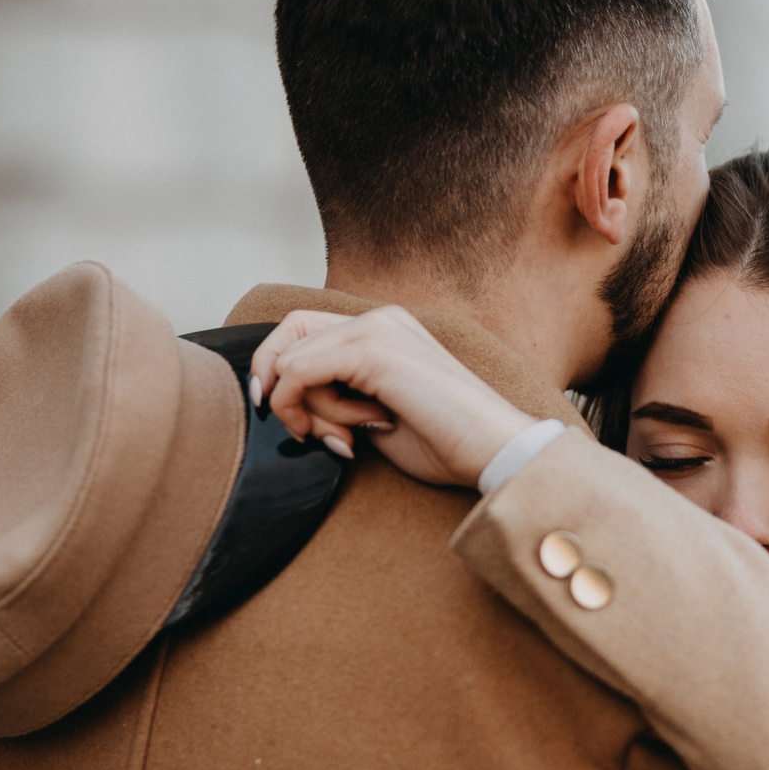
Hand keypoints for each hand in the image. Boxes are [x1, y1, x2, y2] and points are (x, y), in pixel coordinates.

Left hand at [248, 307, 536, 487]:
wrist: (492, 450)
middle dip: (283, 391)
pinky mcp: (373, 351)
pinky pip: (300, 373)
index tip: (281, 413)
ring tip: (351, 439)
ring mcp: (377, 329)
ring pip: (294, 361)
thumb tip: (290, 403)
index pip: (304, 329)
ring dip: (308, 411)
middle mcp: (380, 319)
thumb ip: (338, 397)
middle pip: (290, 335)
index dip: (277, 368)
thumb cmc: (446, 443)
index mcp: (386, 328)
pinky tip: (348, 436)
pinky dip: (308, 409)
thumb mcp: (376, 415)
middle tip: (307, 434)